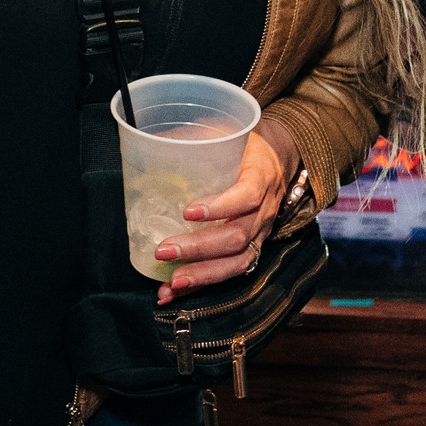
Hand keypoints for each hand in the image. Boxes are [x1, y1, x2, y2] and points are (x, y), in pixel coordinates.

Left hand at [152, 123, 298, 298]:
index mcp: (261, 177)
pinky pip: (229, 272)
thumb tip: (147, 143)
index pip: (246, 195)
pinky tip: (173, 293)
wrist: (278, 159)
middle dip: (199, 248)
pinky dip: (200, 286)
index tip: (187, 211)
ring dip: (203, 275)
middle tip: (164, 250)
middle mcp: (264, 210)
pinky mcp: (250, 248)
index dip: (220, 207)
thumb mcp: (226, 132)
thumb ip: (194, 139)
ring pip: (238, 262)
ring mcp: (260, 233)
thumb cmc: (245, 146)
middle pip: (237, 237)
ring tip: (172, 283)